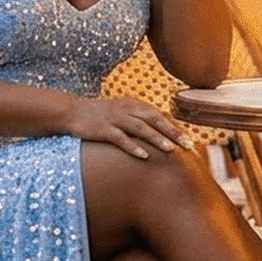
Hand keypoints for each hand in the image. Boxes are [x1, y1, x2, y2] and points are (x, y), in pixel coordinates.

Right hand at [66, 95, 194, 159]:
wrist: (72, 111)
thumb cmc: (98, 115)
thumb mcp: (120, 112)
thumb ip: (137, 119)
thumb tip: (157, 132)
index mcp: (132, 105)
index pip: (159, 116)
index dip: (175, 127)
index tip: (189, 140)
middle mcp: (126, 109)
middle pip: (154, 120)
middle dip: (172, 132)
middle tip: (188, 145)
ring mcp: (114, 119)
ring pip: (140, 128)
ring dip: (156, 138)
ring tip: (170, 149)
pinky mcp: (102, 129)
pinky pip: (120, 138)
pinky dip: (133, 146)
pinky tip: (143, 155)